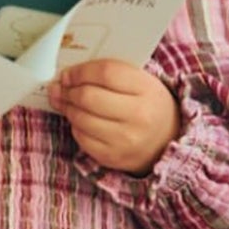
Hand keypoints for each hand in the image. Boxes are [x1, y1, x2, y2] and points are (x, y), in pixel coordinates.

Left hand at [47, 59, 180, 174]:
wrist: (165, 142)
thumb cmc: (147, 105)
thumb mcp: (140, 81)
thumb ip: (109, 72)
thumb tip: (67, 76)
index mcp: (147, 90)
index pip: (106, 73)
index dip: (81, 71)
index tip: (69, 73)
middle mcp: (139, 116)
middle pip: (88, 96)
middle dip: (69, 90)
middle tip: (62, 87)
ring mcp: (125, 139)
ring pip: (80, 118)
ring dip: (68, 107)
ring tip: (67, 102)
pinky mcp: (112, 156)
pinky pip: (81, 137)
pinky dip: (75, 126)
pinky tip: (80, 120)